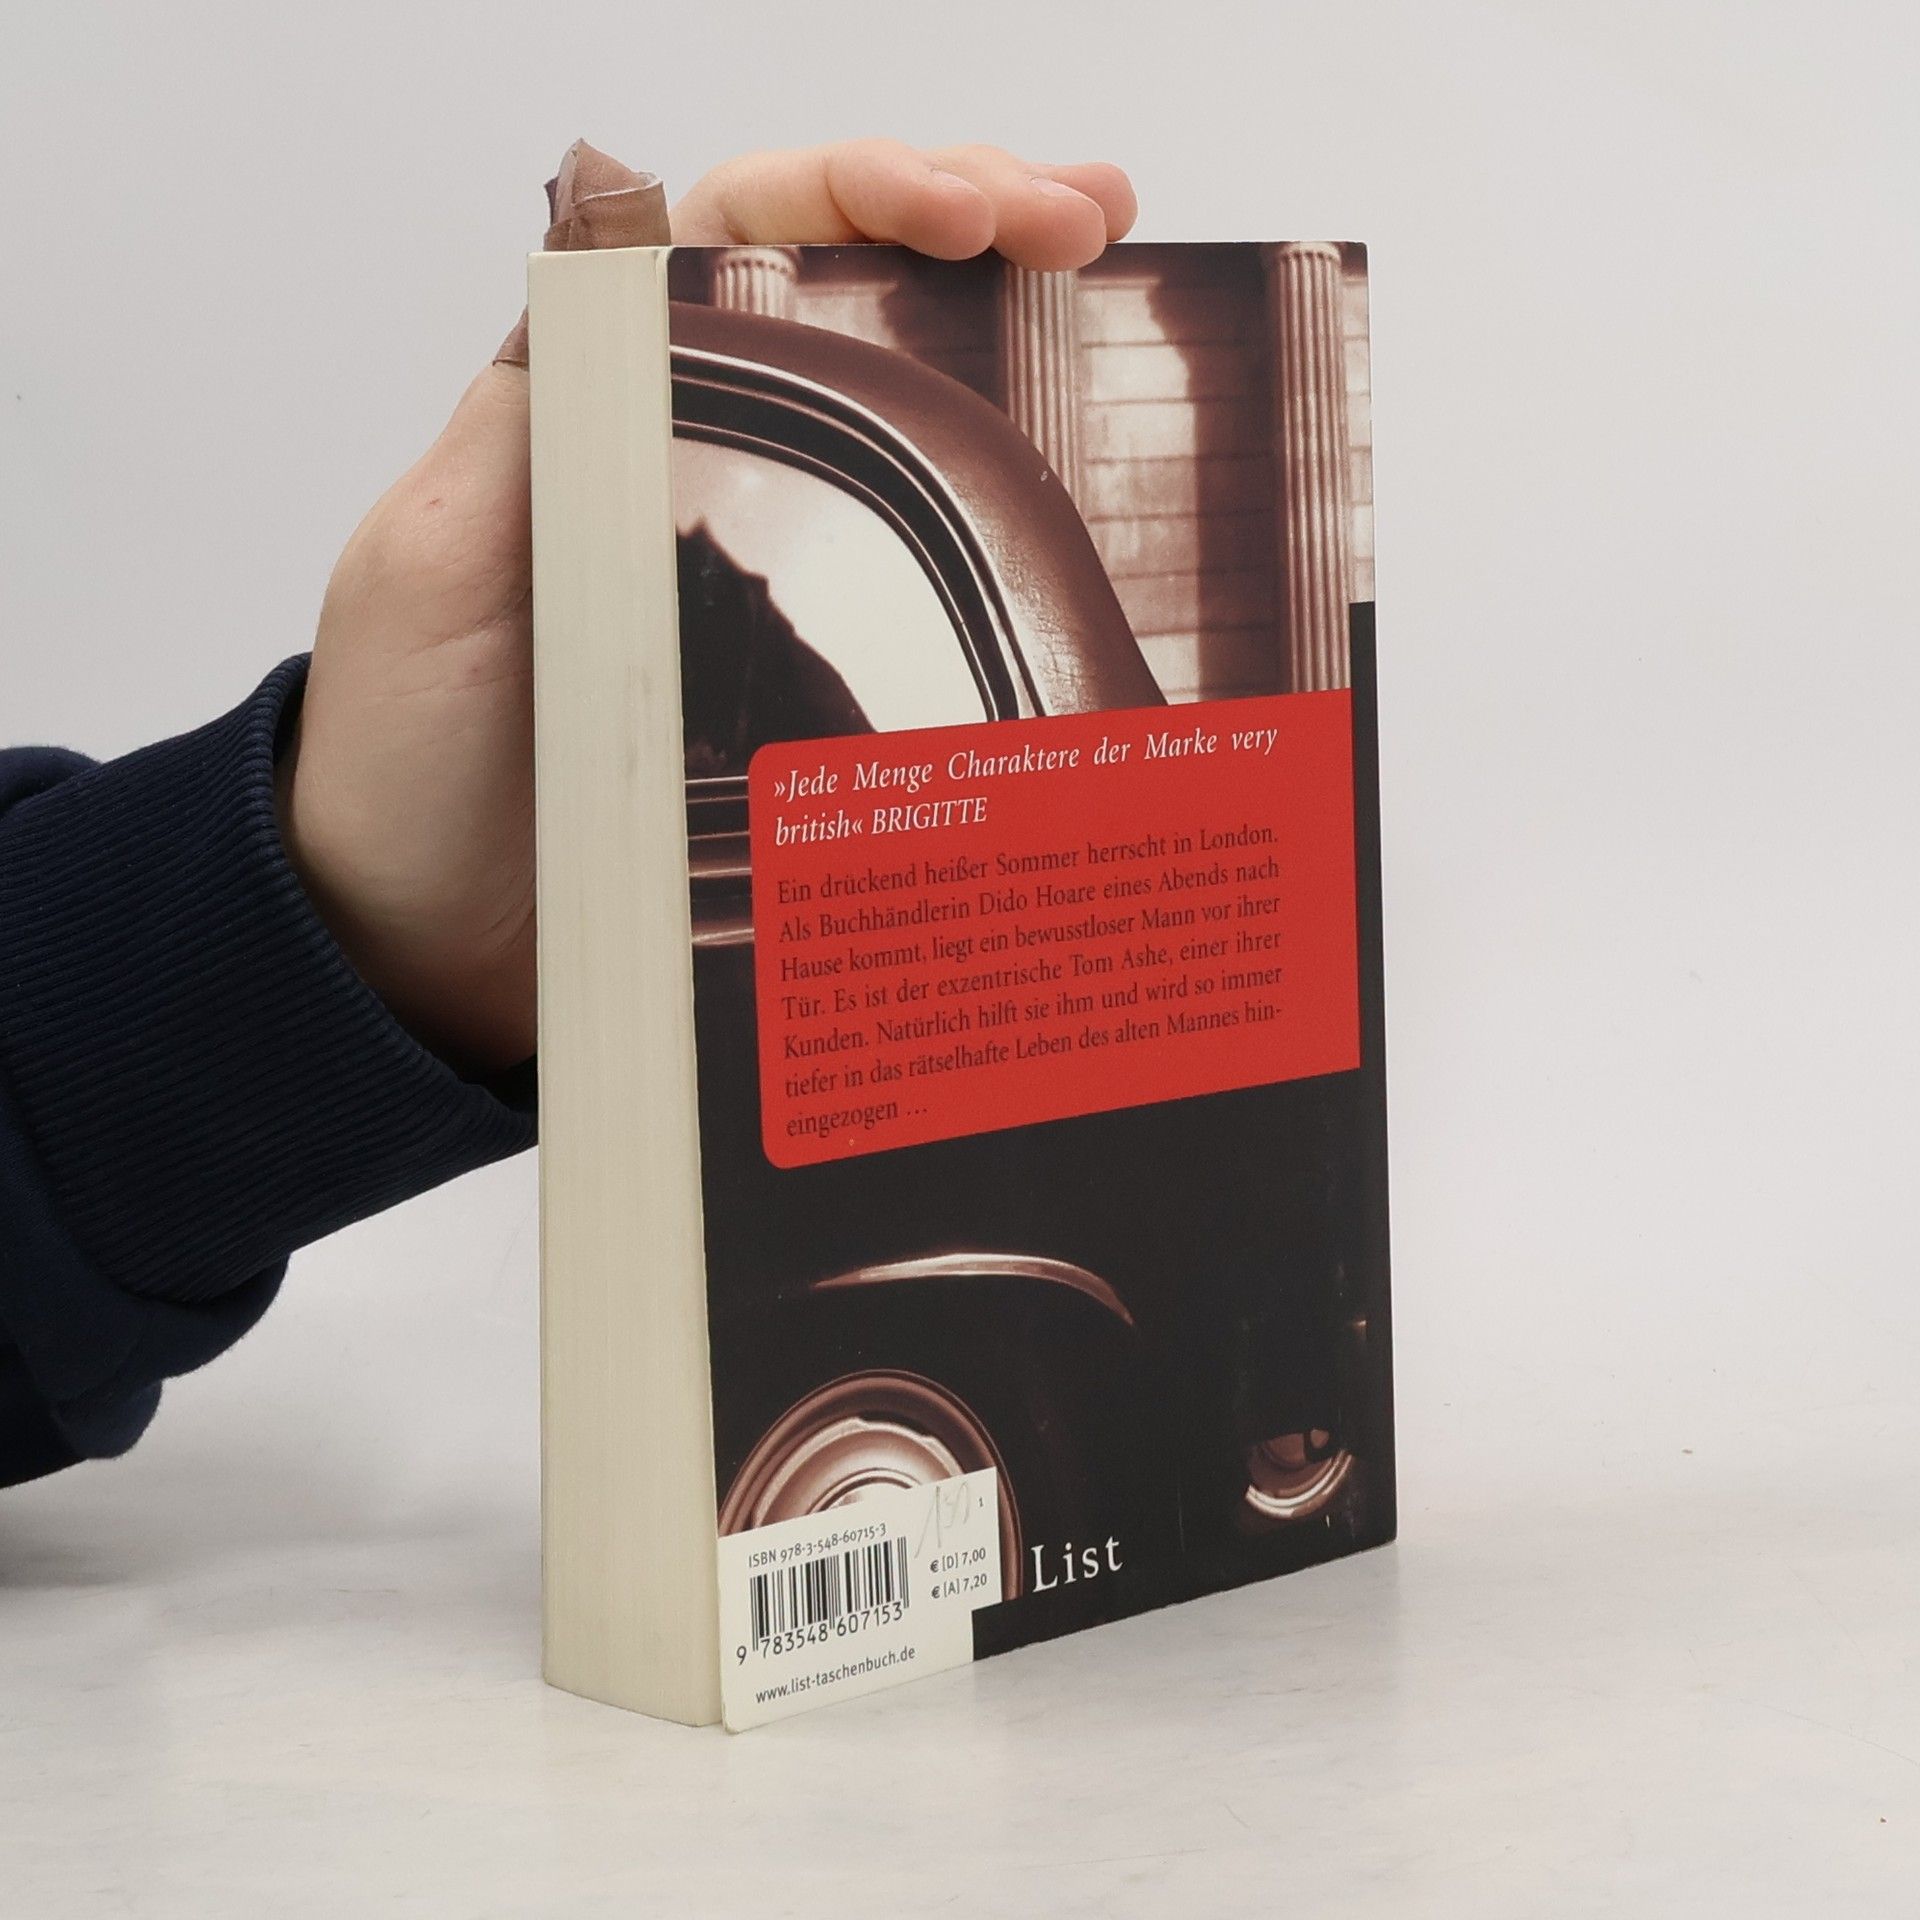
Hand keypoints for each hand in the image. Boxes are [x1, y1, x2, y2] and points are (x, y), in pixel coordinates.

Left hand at [279, 141, 1136, 1073]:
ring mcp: (757, 573)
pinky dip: (999, 523)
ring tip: (1112, 274)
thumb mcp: (430, 578)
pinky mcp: (798, 678)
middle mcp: (689, 467)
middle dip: (974, 221)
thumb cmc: (401, 763)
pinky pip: (911, 579)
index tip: (969, 207)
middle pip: (845, 296)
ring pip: (897, 414)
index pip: (737, 239)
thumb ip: (520, 436)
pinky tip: (1082, 491)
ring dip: (1007, 333)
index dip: (859, 192)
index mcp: (594, 411)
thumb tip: (618, 283)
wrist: (427, 944)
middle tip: (1093, 216)